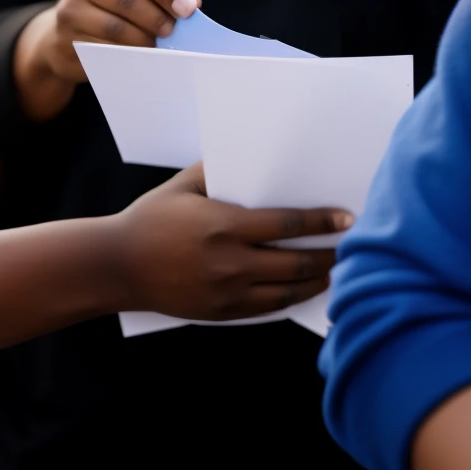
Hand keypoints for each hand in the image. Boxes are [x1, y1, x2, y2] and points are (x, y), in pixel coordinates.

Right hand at [14, 0, 200, 120]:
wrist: (70, 31)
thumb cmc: (117, 4)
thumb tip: (193, 4)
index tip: (191, 7)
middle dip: (157, 17)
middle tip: (174, 31)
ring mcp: (70, 7)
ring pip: (115, 27)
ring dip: (144, 39)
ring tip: (158, 46)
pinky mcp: (66, 37)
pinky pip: (103, 49)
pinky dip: (127, 54)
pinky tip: (139, 55)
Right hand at [112, 164, 348, 322]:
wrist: (118, 266)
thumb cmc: (149, 220)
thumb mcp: (181, 187)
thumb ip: (216, 171)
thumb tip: (254, 157)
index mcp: (222, 226)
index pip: (287, 224)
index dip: (321, 222)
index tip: (346, 217)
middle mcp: (229, 262)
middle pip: (296, 261)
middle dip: (330, 253)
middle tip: (352, 246)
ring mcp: (227, 291)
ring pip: (288, 289)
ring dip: (317, 279)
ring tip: (337, 269)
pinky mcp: (222, 312)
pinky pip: (268, 307)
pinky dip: (292, 297)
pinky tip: (306, 288)